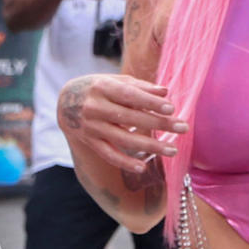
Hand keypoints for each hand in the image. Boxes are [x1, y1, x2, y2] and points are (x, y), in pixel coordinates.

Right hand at [64, 70, 178, 174]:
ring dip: (150, 146)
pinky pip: (108, 155)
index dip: (150, 102)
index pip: (130, 95)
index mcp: (103, 87)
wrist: (65, 102)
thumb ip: (140, 86)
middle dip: (159, 124)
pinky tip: (142, 167)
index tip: (171, 109)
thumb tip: (165, 92)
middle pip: (131, 118)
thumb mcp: (115, 81)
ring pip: (124, 139)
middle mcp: (95, 107)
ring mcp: (91, 127)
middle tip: (183, 128)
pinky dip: (125, 162)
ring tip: (172, 150)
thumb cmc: (97, 88)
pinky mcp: (90, 142)